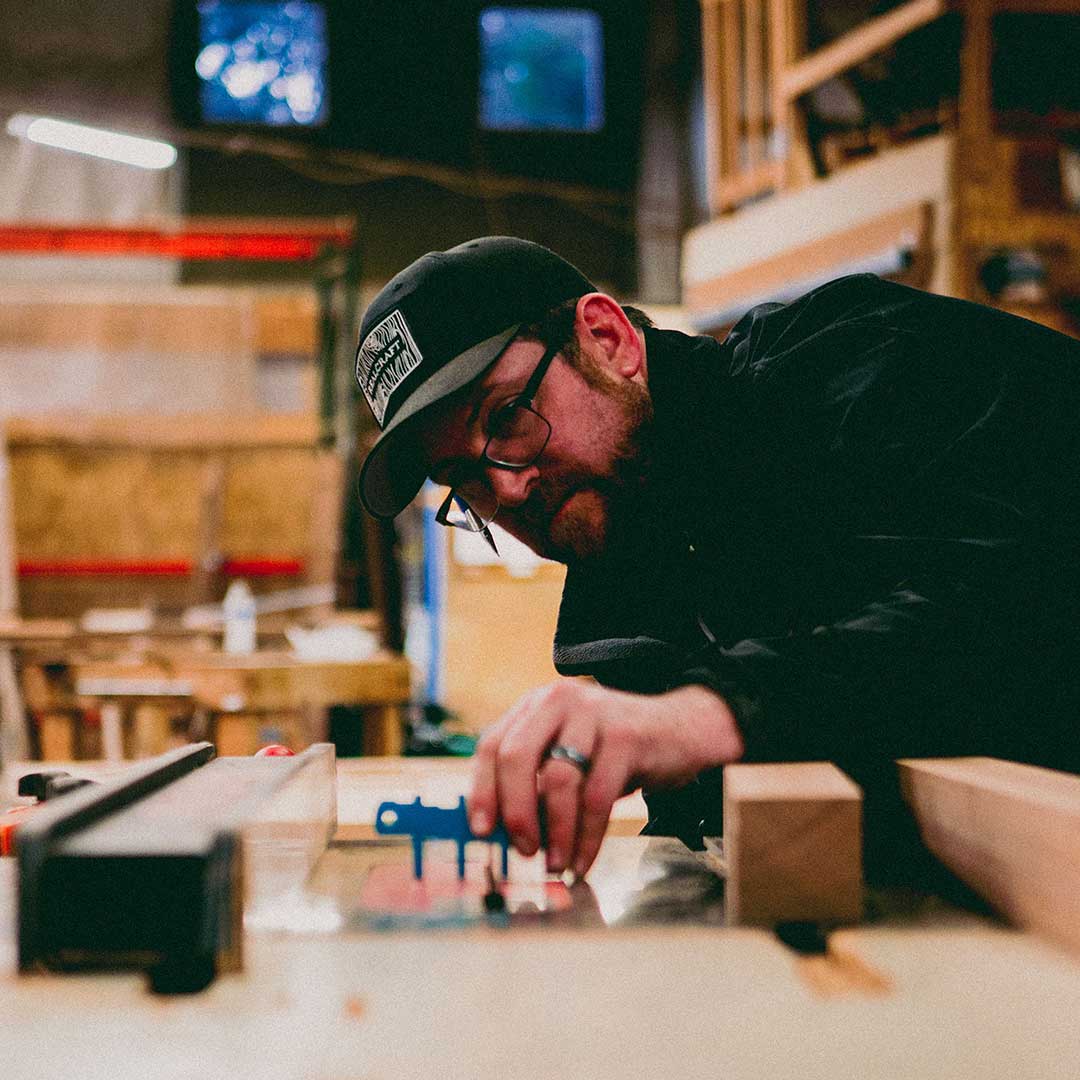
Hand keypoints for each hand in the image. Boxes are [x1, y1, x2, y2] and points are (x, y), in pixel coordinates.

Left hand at [467, 680, 743, 877]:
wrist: (680, 730)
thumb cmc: (614, 754)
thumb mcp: (568, 758)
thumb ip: (535, 784)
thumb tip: (499, 836)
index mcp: (536, 706)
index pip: (492, 745)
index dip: (481, 790)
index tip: (481, 831)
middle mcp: (559, 701)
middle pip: (517, 756)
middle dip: (514, 811)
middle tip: (522, 851)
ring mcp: (593, 714)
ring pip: (559, 780)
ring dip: (554, 832)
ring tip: (555, 864)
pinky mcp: (627, 736)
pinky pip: (598, 796)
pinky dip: (587, 837)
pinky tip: (583, 861)